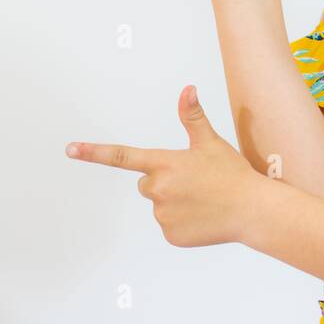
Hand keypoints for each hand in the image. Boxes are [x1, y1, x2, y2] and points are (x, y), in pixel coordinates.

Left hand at [65, 84, 262, 246]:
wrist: (252, 210)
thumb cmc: (232, 174)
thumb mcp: (211, 143)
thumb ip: (192, 116)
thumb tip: (187, 88)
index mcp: (164, 163)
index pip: (121, 156)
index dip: (93, 152)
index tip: (70, 149)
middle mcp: (157, 189)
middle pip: (146, 183)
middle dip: (164, 181)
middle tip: (194, 182)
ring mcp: (162, 215)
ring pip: (159, 205)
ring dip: (175, 202)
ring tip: (203, 200)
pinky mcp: (170, 235)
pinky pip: (169, 226)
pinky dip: (183, 222)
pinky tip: (203, 217)